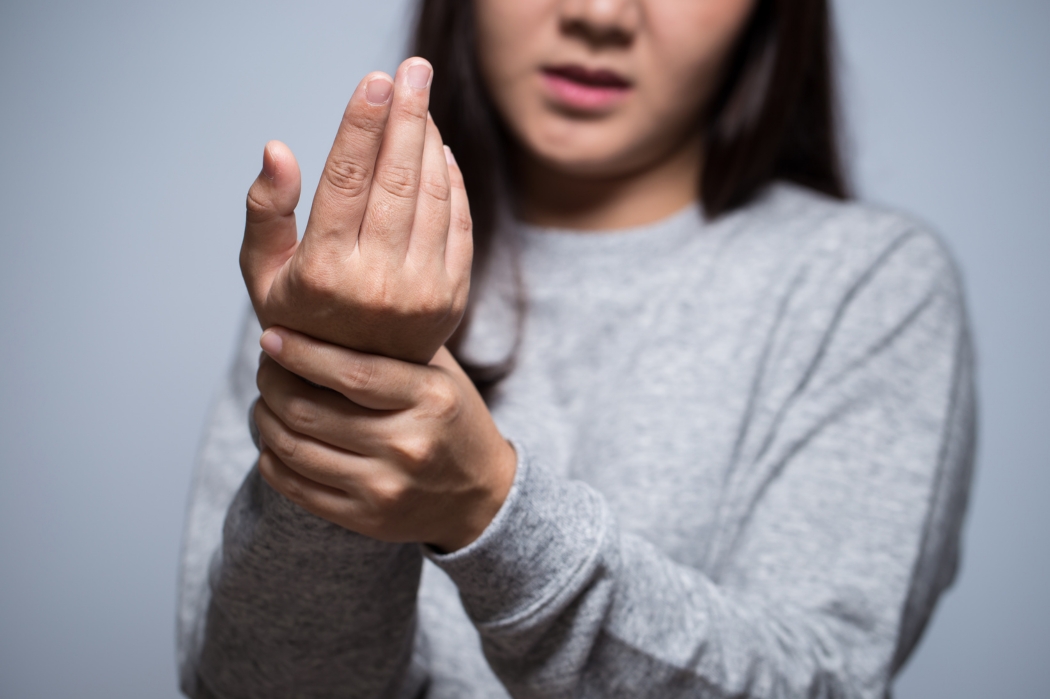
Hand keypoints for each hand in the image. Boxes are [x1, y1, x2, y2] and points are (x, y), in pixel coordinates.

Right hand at [241, 58, 471, 364]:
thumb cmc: (301, 319)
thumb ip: (265, 210)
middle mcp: (377, 284)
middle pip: (398, 179)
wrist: (357, 386)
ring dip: (430, 140)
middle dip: (408, 114)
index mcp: (324, 274)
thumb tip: (278, 149)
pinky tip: (439, 149)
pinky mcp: (454, 296)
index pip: (346, 181)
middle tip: (413, 68)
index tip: (374, 79)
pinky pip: (459, 222)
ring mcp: (422, 292)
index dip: (362, 125)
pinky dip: (452, 180)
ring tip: (420, 102)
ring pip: (434, 195)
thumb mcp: (263, 272)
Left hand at [252, 326, 516, 551]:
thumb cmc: (453, 422)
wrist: (482, 497)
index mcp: (430, 398)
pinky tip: (275, 440)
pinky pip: (298, 488)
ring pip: (296, 450)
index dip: (301, 352)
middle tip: (267, 367)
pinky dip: (274, 459)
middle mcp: (408, 445)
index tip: (272, 336)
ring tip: (267, 401)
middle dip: (273, 383)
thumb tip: (329, 308)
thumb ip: (394, 344)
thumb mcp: (441, 374)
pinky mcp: (367, 518)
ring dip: (266, 419)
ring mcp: (386, 487)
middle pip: (311, 411)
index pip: (351, 373)